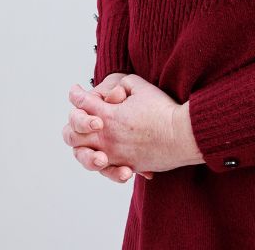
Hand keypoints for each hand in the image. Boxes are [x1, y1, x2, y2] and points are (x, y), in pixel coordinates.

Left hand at [64, 73, 197, 180]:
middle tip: (84, 119)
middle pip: (72, 134)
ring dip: (84, 150)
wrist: (181, 135)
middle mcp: (105, 136)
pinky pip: (106, 169)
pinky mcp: (125, 165)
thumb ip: (120, 86)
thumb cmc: (163, 110)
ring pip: (84, 156)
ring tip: (93, 144)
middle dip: (74, 124)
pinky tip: (109, 160)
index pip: (81, 103)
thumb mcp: (140, 86)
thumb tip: (111, 96)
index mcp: (107, 115)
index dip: (76, 95)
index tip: (76, 91)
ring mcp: (113, 153)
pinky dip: (104, 166)